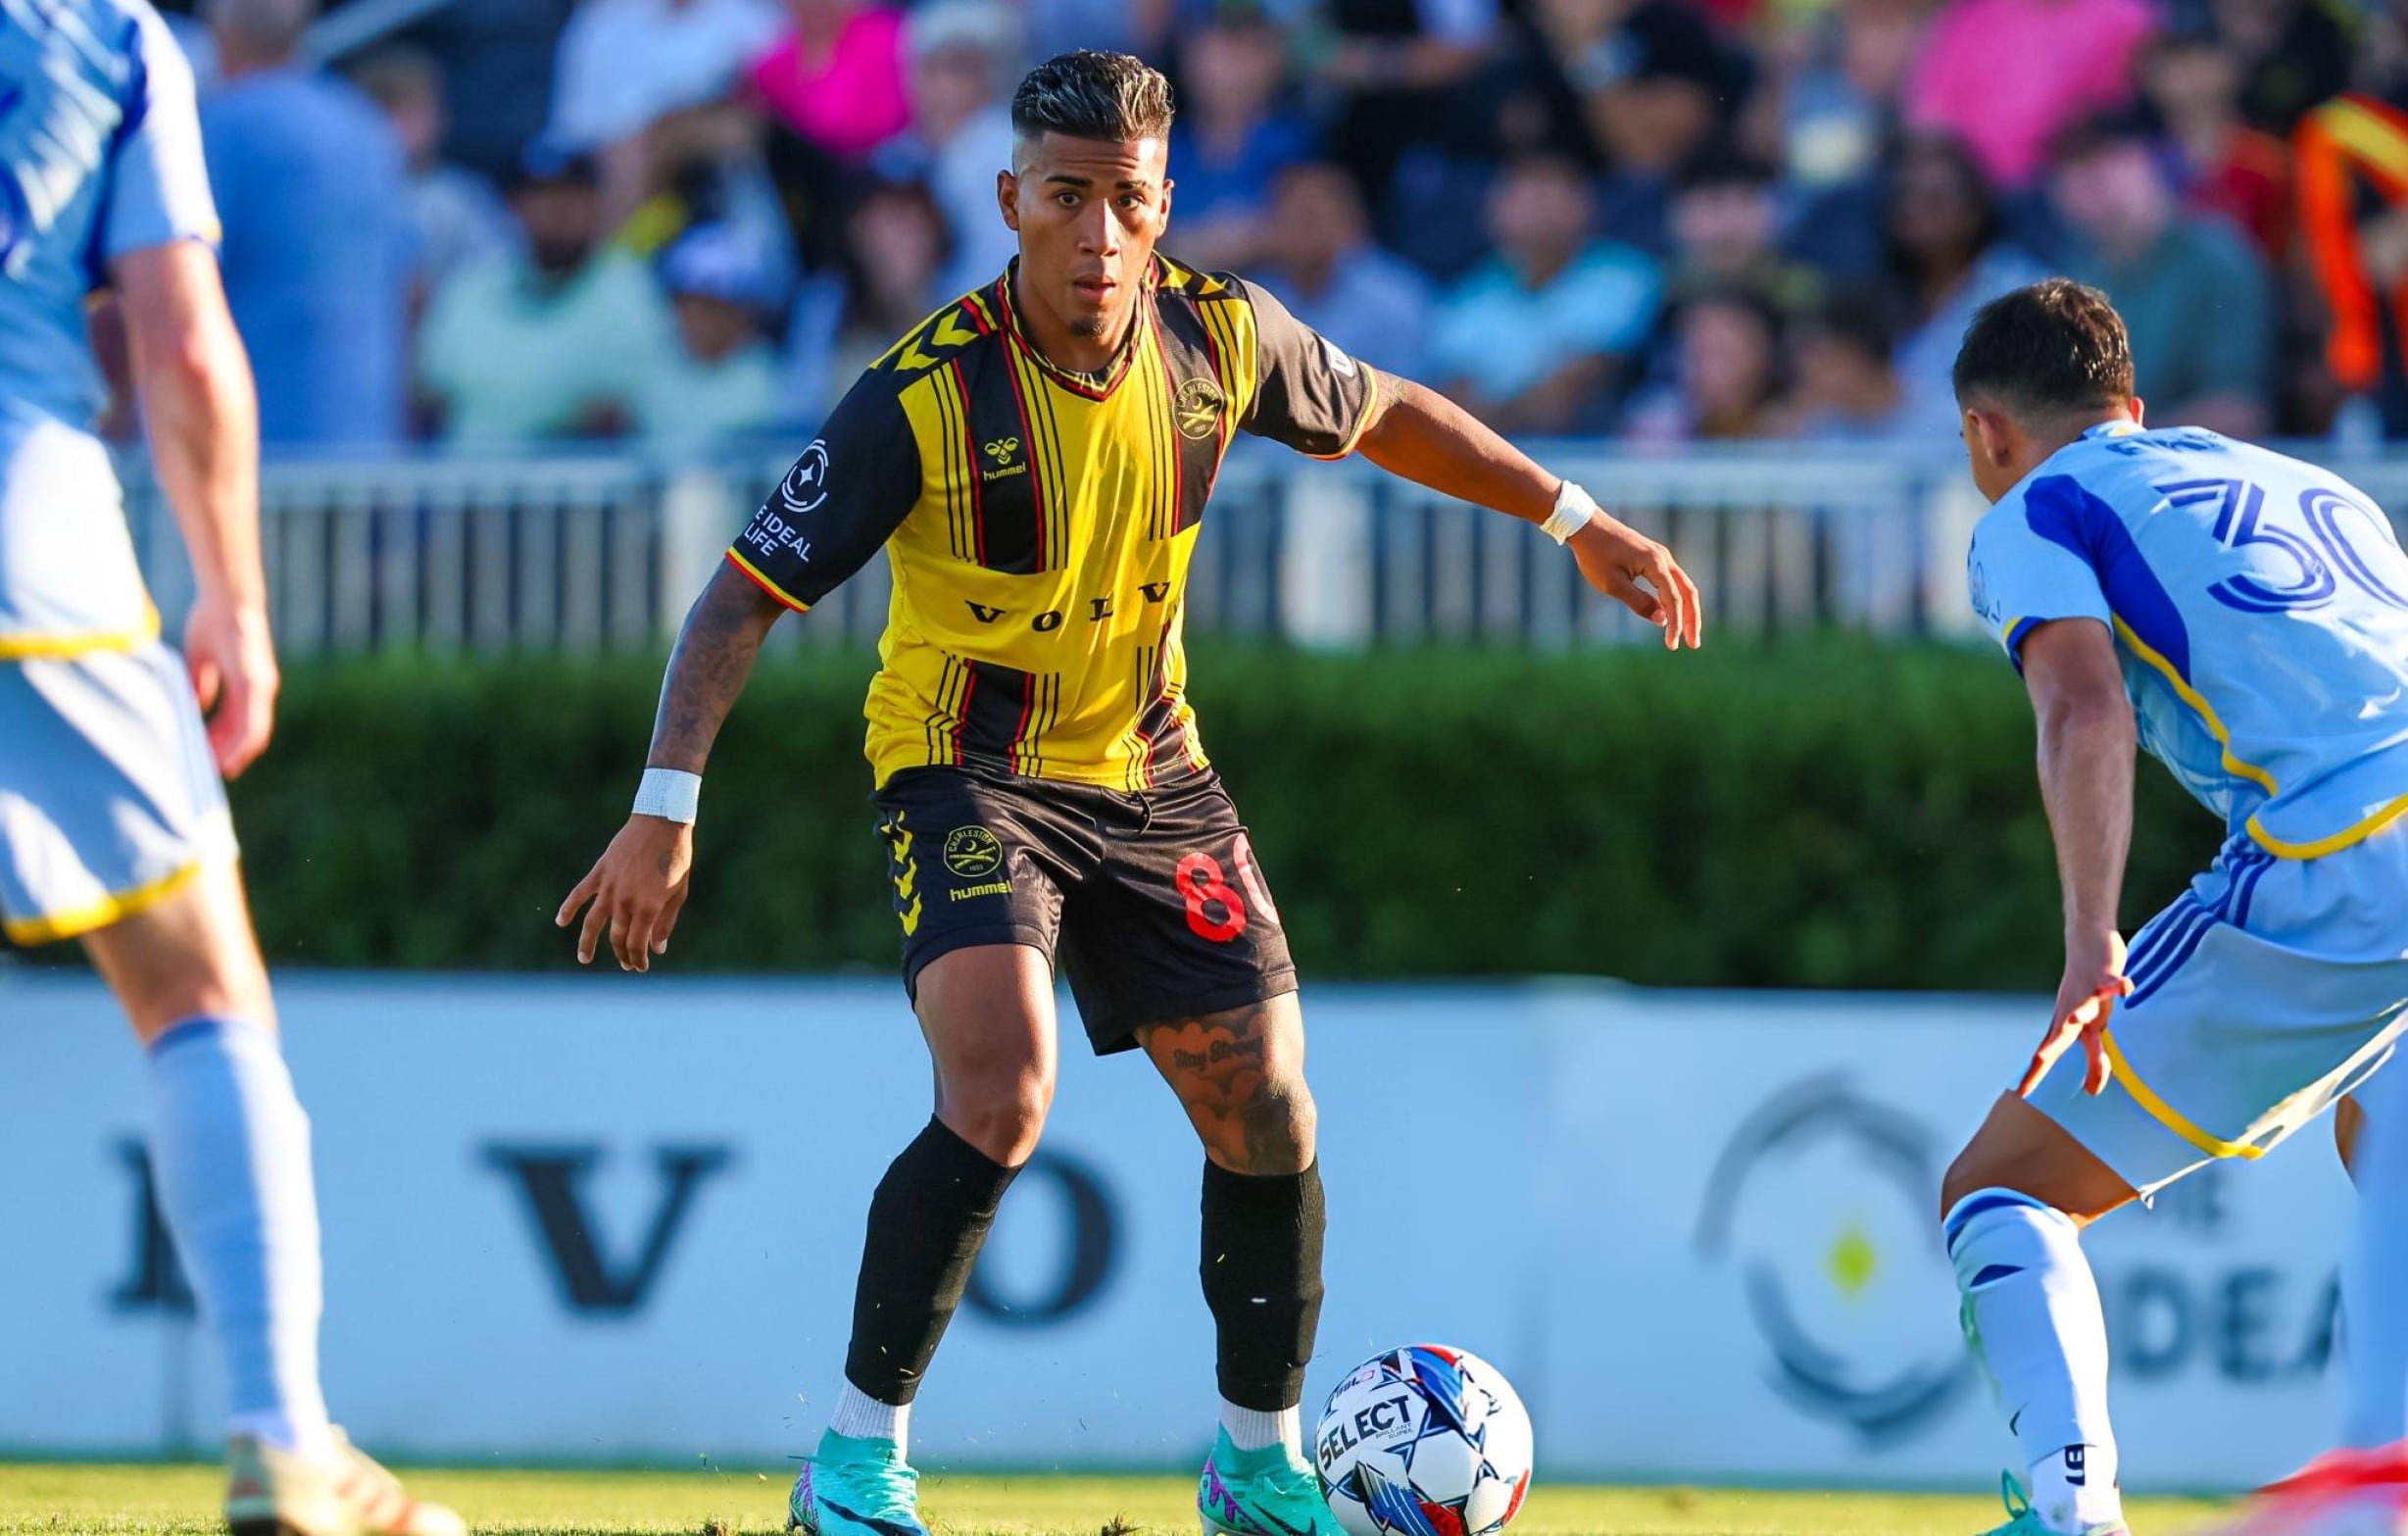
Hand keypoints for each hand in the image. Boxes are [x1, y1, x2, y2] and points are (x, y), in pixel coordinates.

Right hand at [184, 594, 277, 778]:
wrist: (225, 597)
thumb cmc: (212, 620)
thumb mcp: (202, 658)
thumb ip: (203, 683)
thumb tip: (197, 706)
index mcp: (248, 685)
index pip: (240, 723)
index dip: (226, 742)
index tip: (209, 757)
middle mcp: (259, 689)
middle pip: (248, 733)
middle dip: (230, 754)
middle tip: (211, 772)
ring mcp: (260, 687)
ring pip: (252, 733)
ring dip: (235, 754)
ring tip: (217, 770)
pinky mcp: (256, 684)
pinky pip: (251, 722)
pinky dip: (240, 743)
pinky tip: (228, 757)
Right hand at [556, 815, 694, 971]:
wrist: (662, 823)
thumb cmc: (676, 858)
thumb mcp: (678, 892)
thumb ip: (666, 922)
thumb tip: (657, 949)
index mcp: (648, 907)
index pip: (637, 944)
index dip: (637, 959)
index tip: (639, 967)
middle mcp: (626, 901)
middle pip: (617, 936)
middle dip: (621, 954)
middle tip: (625, 964)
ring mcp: (610, 886)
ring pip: (593, 922)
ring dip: (587, 943)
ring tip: (584, 959)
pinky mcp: (600, 872)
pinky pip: (579, 893)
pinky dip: (568, 907)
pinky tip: (560, 922)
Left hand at [1569, 515, 1702, 650]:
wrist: (1586, 526)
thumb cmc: (1595, 555)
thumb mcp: (1612, 584)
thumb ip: (1638, 602)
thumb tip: (1663, 620)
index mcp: (1656, 564)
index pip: (1674, 600)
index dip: (1676, 625)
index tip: (1672, 646)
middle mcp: (1663, 558)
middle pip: (1688, 592)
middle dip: (1693, 619)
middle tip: (1694, 644)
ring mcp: (1660, 556)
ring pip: (1683, 586)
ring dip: (1687, 610)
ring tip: (1687, 633)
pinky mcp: (1653, 556)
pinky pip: (1672, 581)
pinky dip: (1677, 599)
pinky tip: (1671, 613)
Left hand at [2018, 929, 2132, 1097]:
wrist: (2086, 940)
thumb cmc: (2088, 991)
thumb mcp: (2093, 1028)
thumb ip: (2094, 1060)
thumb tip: (2094, 1091)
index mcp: (2067, 1026)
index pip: (2047, 1053)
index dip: (2036, 1072)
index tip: (2021, 1093)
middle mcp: (2074, 1012)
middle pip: (2063, 1033)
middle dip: (2052, 1046)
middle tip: (2040, 1058)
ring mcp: (2088, 993)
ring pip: (2085, 1006)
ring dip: (2082, 1013)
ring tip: (2075, 1020)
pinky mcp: (2105, 977)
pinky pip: (2113, 982)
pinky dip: (2119, 986)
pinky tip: (2126, 989)